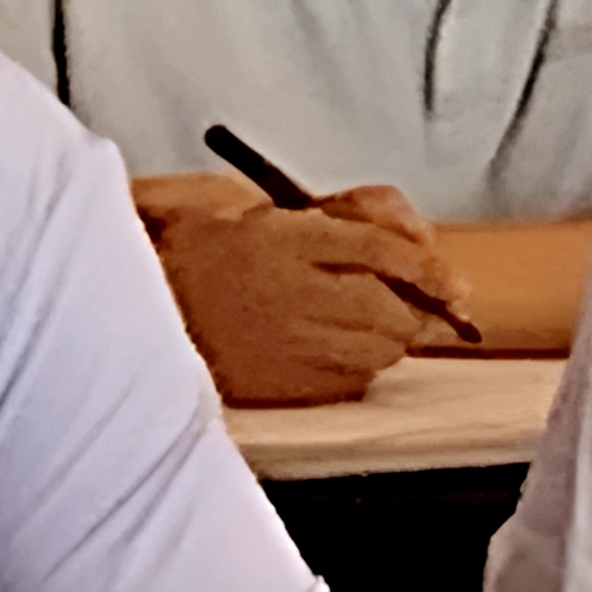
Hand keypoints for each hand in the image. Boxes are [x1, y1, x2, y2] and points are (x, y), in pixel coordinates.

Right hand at [136, 175, 468, 404]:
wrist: (137, 314)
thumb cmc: (192, 256)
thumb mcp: (252, 208)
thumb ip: (327, 214)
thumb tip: (402, 230)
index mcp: (287, 238)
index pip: (384, 251)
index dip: (430, 267)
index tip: (454, 282)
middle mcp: (297, 291)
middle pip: (393, 307)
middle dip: (415, 308)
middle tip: (419, 305)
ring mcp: (293, 342)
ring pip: (382, 348)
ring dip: (390, 338)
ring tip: (371, 326)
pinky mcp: (285, 383)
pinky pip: (353, 380)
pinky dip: (361, 366)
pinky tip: (337, 352)